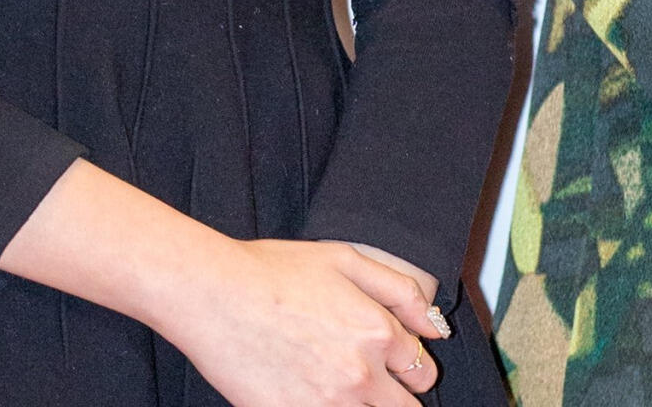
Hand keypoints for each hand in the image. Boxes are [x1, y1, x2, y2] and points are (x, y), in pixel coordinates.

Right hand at [161, 237, 441, 405]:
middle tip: (363, 377)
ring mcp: (329, 405)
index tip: (392, 362)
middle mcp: (361, 377)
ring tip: (335, 382)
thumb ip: (400, 291)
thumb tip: (437, 328)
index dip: (409, 365)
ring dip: (365, 405)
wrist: (214, 295)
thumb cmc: (272, 271)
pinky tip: (312, 391)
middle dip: (395, 396)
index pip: (421, 370)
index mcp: (377, 334)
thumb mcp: (342, 258)